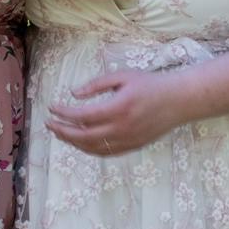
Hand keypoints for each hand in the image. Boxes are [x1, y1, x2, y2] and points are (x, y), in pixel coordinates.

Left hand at [45, 67, 187, 155]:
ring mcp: (127, 140)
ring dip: (72, 142)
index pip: (82, 115)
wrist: (179, 101)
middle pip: (82, 136)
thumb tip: (74, 93)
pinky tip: (79, 142)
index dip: (63, 113)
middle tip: (49, 123)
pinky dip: (88, 149)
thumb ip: (97, 84)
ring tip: (60, 132)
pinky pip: (105, 152)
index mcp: (118, 108)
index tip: (52, 107)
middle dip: (61, 131)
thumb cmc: (150, 84)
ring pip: (92, 148)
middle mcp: (121, 128)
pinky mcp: (132, 146)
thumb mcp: (123, 76)